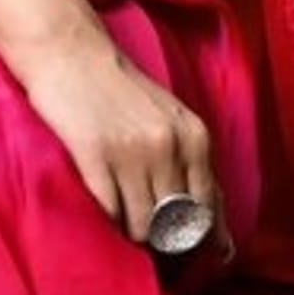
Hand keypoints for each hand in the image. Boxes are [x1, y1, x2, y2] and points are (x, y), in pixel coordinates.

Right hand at [12, 24, 230, 253]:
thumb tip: (224, 245)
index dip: (189, 231)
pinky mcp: (94, 154)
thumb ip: (196, 172)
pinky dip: (106, 217)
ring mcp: (132, 151)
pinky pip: (110, 213)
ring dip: (129, 226)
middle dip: (159, 232)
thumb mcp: (171, 121)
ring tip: (118, 203)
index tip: (172, 230)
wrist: (69, 50)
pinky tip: (100, 196)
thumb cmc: (119, 88)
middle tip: (140, 215)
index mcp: (194, 137)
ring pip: (142, 227)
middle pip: (174, 227)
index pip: (207, 214)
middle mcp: (168, 146)